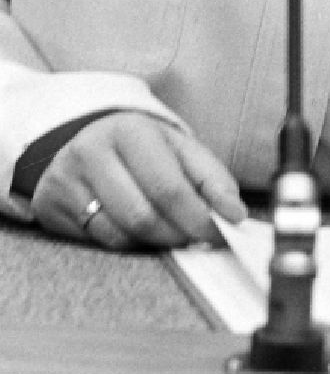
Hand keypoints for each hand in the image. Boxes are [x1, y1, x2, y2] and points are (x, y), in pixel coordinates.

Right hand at [32, 111, 246, 249]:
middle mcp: (92, 152)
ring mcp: (66, 181)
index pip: (168, 186)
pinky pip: (97, 242)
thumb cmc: (141, 146)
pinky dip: (126, 243)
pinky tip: (137, 231)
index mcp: (130, 130)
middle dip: (177, 235)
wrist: (85, 135)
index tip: (220, 233)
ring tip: (169, 232)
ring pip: (119, 235)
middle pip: (142, 216)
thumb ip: (212, 177)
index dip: (197, 217)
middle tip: (195, 239)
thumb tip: (234, 213)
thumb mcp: (179, 147)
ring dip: (153, 243)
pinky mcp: (51, 206)